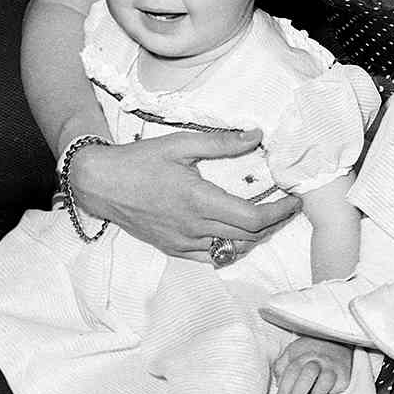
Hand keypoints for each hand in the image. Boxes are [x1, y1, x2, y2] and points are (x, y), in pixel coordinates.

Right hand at [69, 133, 301, 262]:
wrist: (99, 182)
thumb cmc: (139, 160)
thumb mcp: (181, 144)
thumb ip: (221, 143)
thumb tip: (256, 135)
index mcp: (199, 201)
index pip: (253, 218)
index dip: (280, 212)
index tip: (295, 201)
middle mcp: (193, 227)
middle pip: (248, 237)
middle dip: (275, 224)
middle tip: (288, 208)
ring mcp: (181, 242)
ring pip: (232, 250)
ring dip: (255, 238)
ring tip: (269, 220)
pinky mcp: (172, 249)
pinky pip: (210, 258)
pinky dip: (230, 249)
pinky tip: (238, 235)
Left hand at [272, 336, 353, 393]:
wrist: (337, 342)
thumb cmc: (310, 351)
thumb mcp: (292, 353)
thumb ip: (281, 367)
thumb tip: (278, 385)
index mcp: (303, 352)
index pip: (292, 370)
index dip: (284, 388)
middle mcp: (320, 358)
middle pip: (309, 373)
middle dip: (298, 391)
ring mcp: (334, 366)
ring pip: (326, 381)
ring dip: (316, 392)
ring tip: (312, 393)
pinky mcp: (345, 376)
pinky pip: (337, 389)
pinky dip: (329, 393)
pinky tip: (324, 391)